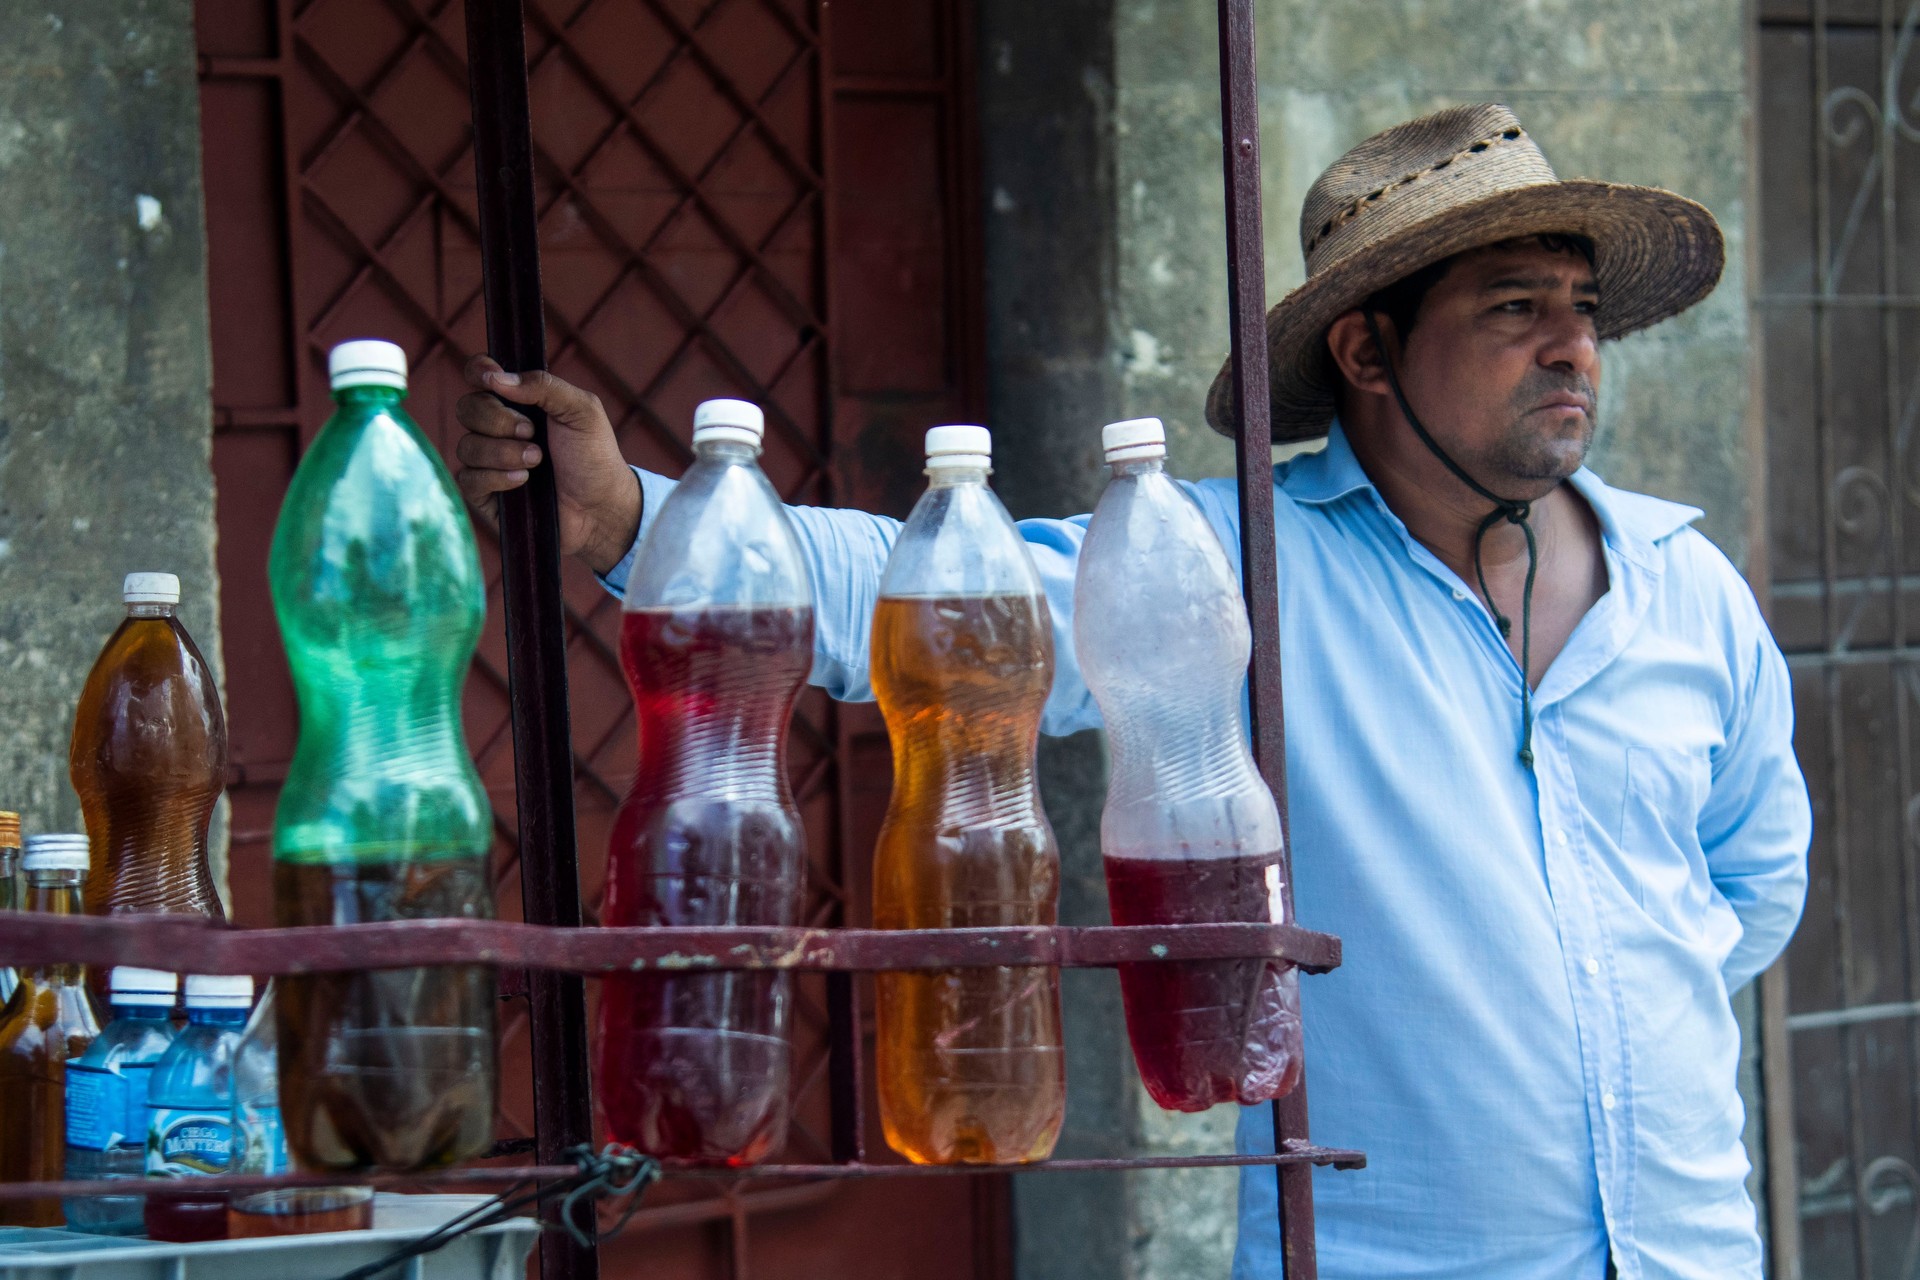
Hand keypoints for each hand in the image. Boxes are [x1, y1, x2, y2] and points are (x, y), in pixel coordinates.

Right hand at [455, 355, 641, 576]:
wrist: (601, 507)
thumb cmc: (594, 457)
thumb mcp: (582, 410)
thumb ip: (544, 385)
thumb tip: (496, 378)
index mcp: (519, 402)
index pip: (480, 376)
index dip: (479, 372)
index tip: (491, 378)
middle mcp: (498, 428)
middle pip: (467, 408)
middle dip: (498, 419)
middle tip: (532, 432)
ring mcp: (489, 461)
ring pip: (467, 446)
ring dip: (503, 452)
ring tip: (537, 461)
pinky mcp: (485, 494)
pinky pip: (468, 479)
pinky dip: (497, 477)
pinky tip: (524, 481)